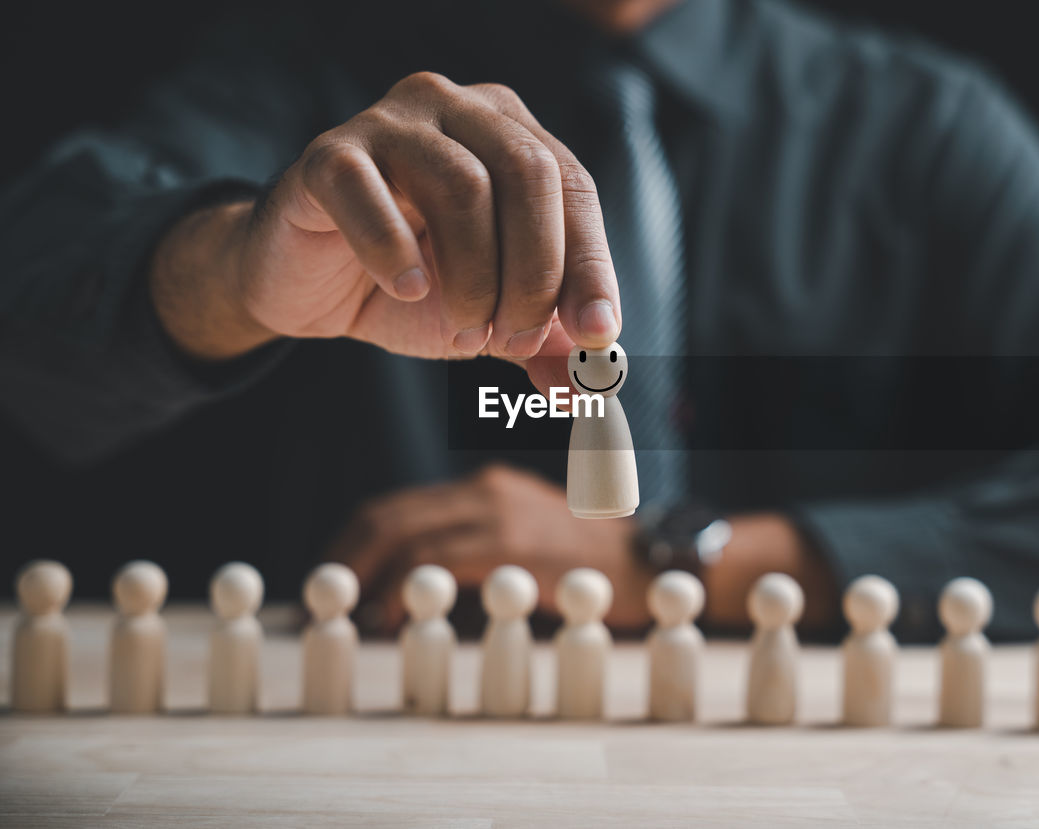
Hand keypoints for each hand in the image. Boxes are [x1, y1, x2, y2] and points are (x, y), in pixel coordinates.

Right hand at [150, 72, 619, 394]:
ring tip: (466, 328)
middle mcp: (456, 108)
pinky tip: (407, 290)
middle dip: (535, 272)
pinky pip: (368, 193)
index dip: (588, 264)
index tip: (595, 332)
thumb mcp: (489, 315)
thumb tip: (586, 387)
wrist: (306, 288)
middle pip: (527, 173)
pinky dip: (395, 253)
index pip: (572, 186)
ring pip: (462, 184)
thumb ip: (541, 341)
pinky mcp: (327, 156)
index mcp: (509, 132)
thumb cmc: (407, 283)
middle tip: (519, 337)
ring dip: (474, 275)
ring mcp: (388, 123)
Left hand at [327, 464, 652, 631]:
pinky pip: (438, 561)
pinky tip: (389, 616)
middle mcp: (487, 491)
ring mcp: (502, 515)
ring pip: (406, 535)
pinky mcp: (515, 546)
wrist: (649, 562)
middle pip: (389, 516)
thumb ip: (475, 553)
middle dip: (346, 558)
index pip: (398, 508)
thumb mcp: (526, 544)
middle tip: (321, 598)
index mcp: (485, 489)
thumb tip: (409, 594)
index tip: (334, 580)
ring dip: (366, 578)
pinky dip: (402, 589)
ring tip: (349, 614)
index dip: (354, 545)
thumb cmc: (587, 565)